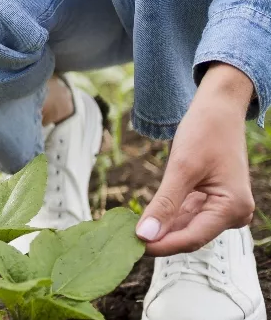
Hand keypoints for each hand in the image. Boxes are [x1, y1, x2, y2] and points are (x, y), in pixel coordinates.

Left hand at [136, 63, 255, 255]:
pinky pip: (186, 216)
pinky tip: (145, 217)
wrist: (217, 110)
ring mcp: (222, 209)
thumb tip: (145, 235)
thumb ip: (165, 204)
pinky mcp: (211, 202)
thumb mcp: (181, 167)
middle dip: (159, 237)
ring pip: (185, 227)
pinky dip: (166, 217)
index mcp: (232, 208)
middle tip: (124, 239)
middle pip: (189, 235)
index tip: (132, 246)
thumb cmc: (206, 131)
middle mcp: (232, 214)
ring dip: (160, 228)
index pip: (192, 238)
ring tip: (129, 230)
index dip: (161, 245)